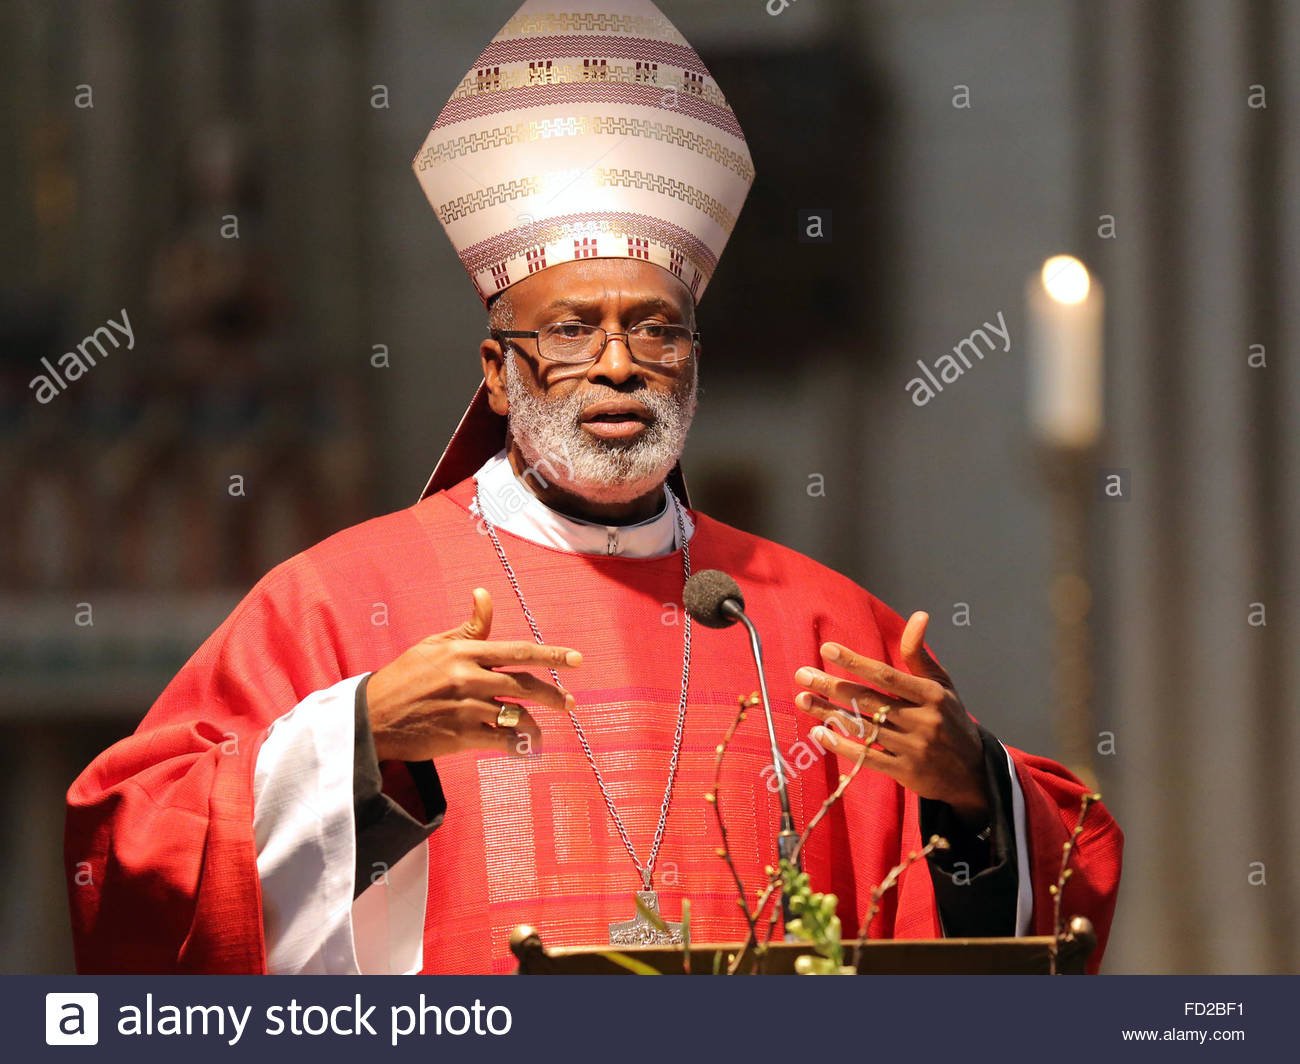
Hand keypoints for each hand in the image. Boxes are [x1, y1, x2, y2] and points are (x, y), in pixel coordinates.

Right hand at [366, 588, 581, 762]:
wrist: (371, 718)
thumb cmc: (404, 677)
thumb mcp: (433, 645)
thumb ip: (468, 626)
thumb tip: (484, 594)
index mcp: (464, 651)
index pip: (518, 651)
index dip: (552, 655)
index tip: (577, 659)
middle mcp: (469, 677)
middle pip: (524, 685)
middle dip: (552, 694)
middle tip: (569, 703)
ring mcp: (466, 708)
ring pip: (516, 715)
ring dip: (536, 724)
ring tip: (543, 730)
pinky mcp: (461, 736)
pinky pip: (502, 740)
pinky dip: (519, 745)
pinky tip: (527, 748)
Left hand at [792, 611, 988, 823]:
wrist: (973, 772)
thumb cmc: (950, 720)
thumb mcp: (942, 685)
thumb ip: (920, 654)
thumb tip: (919, 615)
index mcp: (931, 695)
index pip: (886, 675)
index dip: (855, 662)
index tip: (827, 649)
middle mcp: (922, 720)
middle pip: (868, 700)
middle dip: (832, 686)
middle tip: (802, 674)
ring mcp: (913, 748)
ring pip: (863, 727)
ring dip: (828, 712)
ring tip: (802, 699)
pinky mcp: (905, 772)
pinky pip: (867, 757)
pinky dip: (841, 745)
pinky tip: (819, 732)